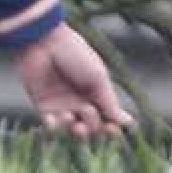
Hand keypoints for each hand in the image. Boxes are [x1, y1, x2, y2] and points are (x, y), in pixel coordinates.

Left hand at [13, 24, 133, 141]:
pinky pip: (51, 126)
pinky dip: (54, 128)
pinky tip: (56, 119)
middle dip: (92, 126)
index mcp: (96, 94)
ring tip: (69, 116)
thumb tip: (128, 123)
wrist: (44, 42)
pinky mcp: (43, 106)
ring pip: (71, 130)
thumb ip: (110, 102)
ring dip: (73, 128)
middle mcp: (80, 102)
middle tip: (86, 111)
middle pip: (91, 127)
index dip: (110, 128)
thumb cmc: (75, 54)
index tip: (112, 130)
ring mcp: (61, 106)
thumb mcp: (97, 78)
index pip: (107, 118)